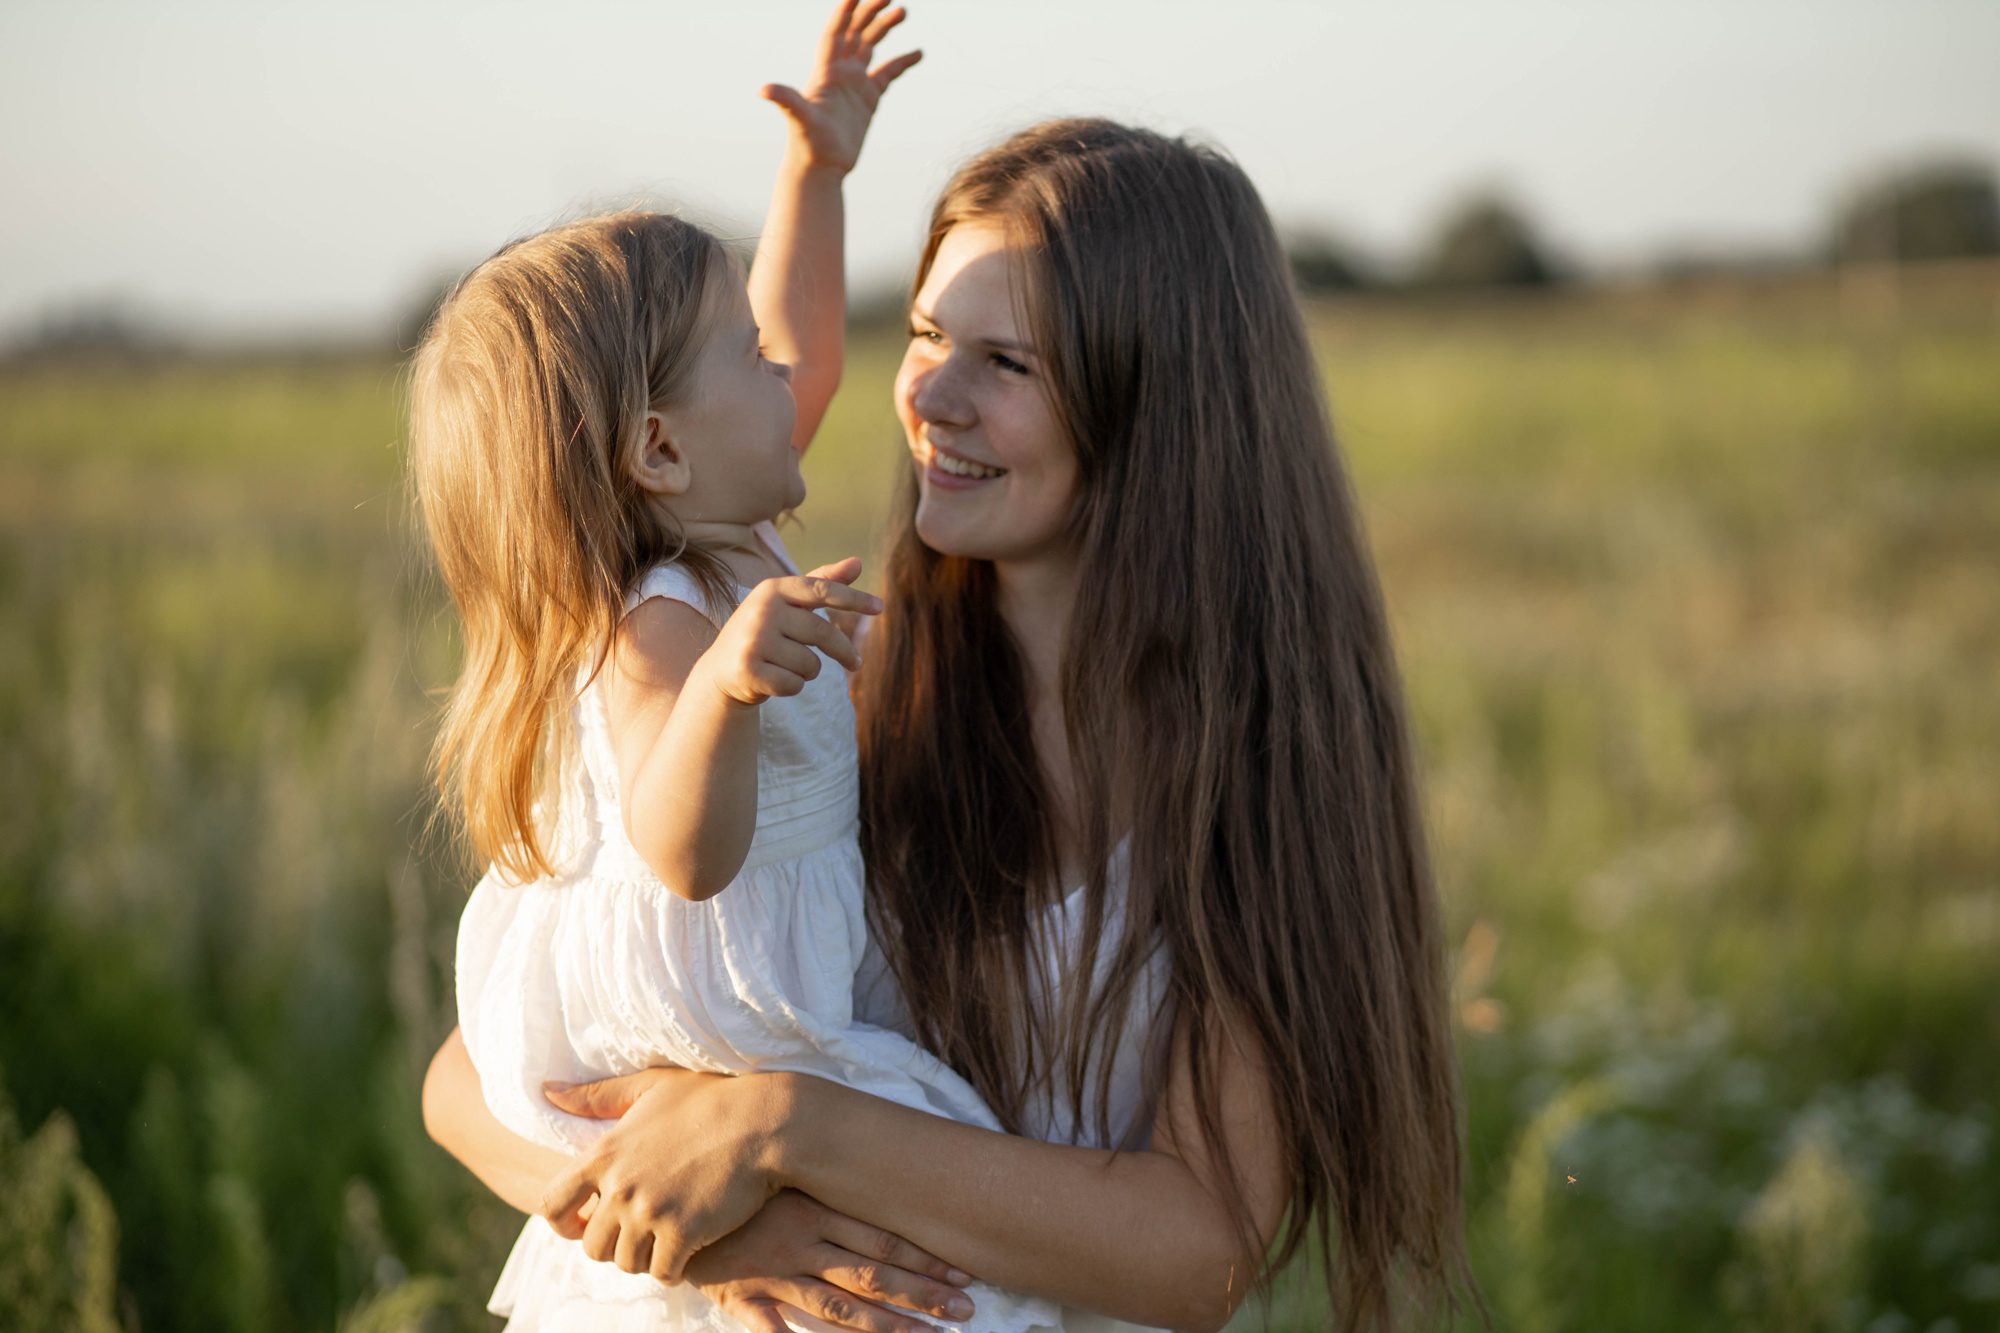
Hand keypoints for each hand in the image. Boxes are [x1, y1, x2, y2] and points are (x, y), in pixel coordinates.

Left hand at [539, 1068, 794, 1282]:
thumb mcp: (650, 1086)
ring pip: (627, 1263)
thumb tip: (547, 1091)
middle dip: (613, 1245)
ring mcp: (650, 1212)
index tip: (582, 1226)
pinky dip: (673, 1270)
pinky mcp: (683, 1233)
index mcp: (605, 1153)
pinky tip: (689, 1253)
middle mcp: (620, 1186)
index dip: (561, 1223)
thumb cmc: (711, 1099)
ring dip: (645, 1258)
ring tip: (666, 1240)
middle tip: (640, 1233)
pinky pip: (663, 1273)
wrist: (764, 1120)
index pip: (551, 1203)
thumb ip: (596, 1096)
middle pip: (592, 1245)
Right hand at [688, 1191, 975, 1332]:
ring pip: (838, 1308)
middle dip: (923, 1294)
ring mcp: (772, 1274)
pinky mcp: (741, 1297)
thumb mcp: (785, 1179)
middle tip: (966, 1310)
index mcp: (815, 1210)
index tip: (964, 1272)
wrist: (671, 1192)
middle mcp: (800, 1242)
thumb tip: (883, 1190)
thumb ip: (828, 1190)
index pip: (883, 1239)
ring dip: (886, 1326)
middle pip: (872, 1275)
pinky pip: (774, 1331)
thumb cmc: (737, 1182)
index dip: (926, 1258)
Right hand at [695, 559, 879, 706]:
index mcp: (773, 589)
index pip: (822, 590)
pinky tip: (774, 680)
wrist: (722, 670)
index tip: (880, 608)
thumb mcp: (790, 604)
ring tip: (787, 666)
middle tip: (856, 663)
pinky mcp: (748, 670)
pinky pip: (794, 685)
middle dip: (843, 651)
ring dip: (808, 671)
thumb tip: (857, 562)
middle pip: (822, 633)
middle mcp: (761, 610)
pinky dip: (792, 687)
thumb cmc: (766, 633)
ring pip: (809, 664)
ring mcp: (752, 641)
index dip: (854, 599)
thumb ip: (822, 583)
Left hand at [763, 0, 921, 174]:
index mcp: (826, 71)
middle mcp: (839, 72)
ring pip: (870, 47)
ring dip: (884, 28)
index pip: (836, 32)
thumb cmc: (808, 145)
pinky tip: (918, 52)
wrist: (820, 168)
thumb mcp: (800, 119)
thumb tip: (763, 89)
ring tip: (903, 11)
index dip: (844, 12)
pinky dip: (902, 62)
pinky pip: (887, 74)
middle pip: (855, 32)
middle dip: (870, 12)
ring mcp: (854, 84)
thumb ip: (786, 100)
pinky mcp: (867, 99)